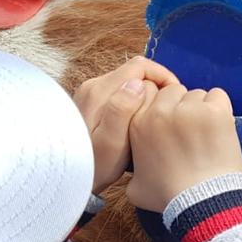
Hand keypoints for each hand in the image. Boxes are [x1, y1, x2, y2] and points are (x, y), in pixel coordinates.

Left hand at [73, 56, 181, 194]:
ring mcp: (90, 93)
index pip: (139, 66)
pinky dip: (134, 102)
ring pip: (127, 83)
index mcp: (100, 91)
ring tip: (154, 119)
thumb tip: (137, 85)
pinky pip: (119, 93)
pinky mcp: (90, 102)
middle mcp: (93, 86)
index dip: (162, 76)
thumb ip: (122, 110)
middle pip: (134, 72)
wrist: (68, 175)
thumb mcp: (112, 142)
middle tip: (166, 111)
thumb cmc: (95, 164)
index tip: (173, 96)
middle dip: (155, 87)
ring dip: (145, 96)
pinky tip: (137, 123)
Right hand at [126, 84, 241, 211]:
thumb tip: (137, 171)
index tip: (170, 122)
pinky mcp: (215, 112)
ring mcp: (189, 110)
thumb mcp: (135, 187)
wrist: (203, 202)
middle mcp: (160, 112)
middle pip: (173, 92)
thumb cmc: (170, 196)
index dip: (162, 108)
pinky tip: (218, 127)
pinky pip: (218, 95)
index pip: (149, 95)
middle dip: (181, 107)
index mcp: (137, 123)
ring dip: (201, 109)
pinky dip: (220, 108)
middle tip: (190, 130)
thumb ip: (133, 170)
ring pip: (196, 94)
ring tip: (206, 133)